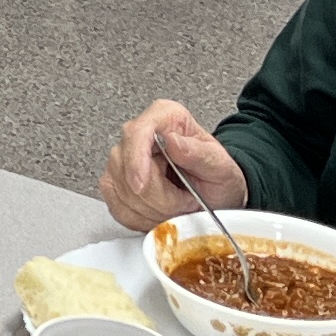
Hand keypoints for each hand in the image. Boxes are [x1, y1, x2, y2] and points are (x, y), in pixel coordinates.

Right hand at [100, 99, 247, 231]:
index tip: (141, 185)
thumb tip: (172, 141)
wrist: (215, 195)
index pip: (137, 132)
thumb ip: (199, 154)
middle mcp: (139, 134)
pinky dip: (141, 217)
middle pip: (127, 167)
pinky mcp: (115, 183)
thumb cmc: (217, 176)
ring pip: (122, 191)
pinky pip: (118, 207)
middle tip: (185, 201)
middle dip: (157, 196)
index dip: (136, 160)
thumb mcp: (221, 166)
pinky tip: (160, 213)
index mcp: (165, 117)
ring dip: (152, 209)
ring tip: (177, 206)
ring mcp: (122, 159)